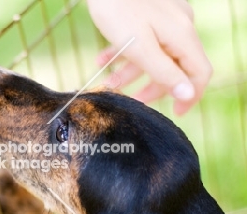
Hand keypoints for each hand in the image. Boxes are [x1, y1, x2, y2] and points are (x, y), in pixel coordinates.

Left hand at [87, 0, 211, 114]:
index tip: (176, 113)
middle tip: (133, 101)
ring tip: (106, 82)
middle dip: (152, 86)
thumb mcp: (139, 47)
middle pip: (175, 66)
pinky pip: (143, 40)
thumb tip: (188, 94)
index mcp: (182, 35)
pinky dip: (125, 53)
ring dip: (131, 71)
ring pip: (154, 54)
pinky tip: (103, 59)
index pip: (200, 72)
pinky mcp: (149, 14)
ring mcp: (165, 19)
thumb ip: (163, 71)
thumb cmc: (117, 8)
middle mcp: (179, 26)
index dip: (191, 96)